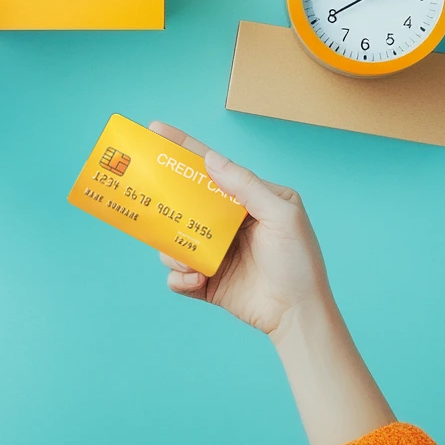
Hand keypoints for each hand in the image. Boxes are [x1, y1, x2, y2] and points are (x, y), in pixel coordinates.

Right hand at [149, 124, 394, 444]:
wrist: (298, 314)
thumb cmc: (298, 262)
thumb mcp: (280, 215)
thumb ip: (246, 185)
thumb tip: (211, 159)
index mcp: (245, 200)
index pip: (210, 168)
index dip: (182, 148)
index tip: (155, 130)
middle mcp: (226, 224)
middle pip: (184, 204)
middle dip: (164, 204)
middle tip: (146, 198)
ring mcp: (214, 253)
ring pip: (173, 241)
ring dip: (172, 249)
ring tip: (186, 260)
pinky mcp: (206, 282)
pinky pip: (178, 276)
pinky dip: (179, 278)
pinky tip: (196, 280)